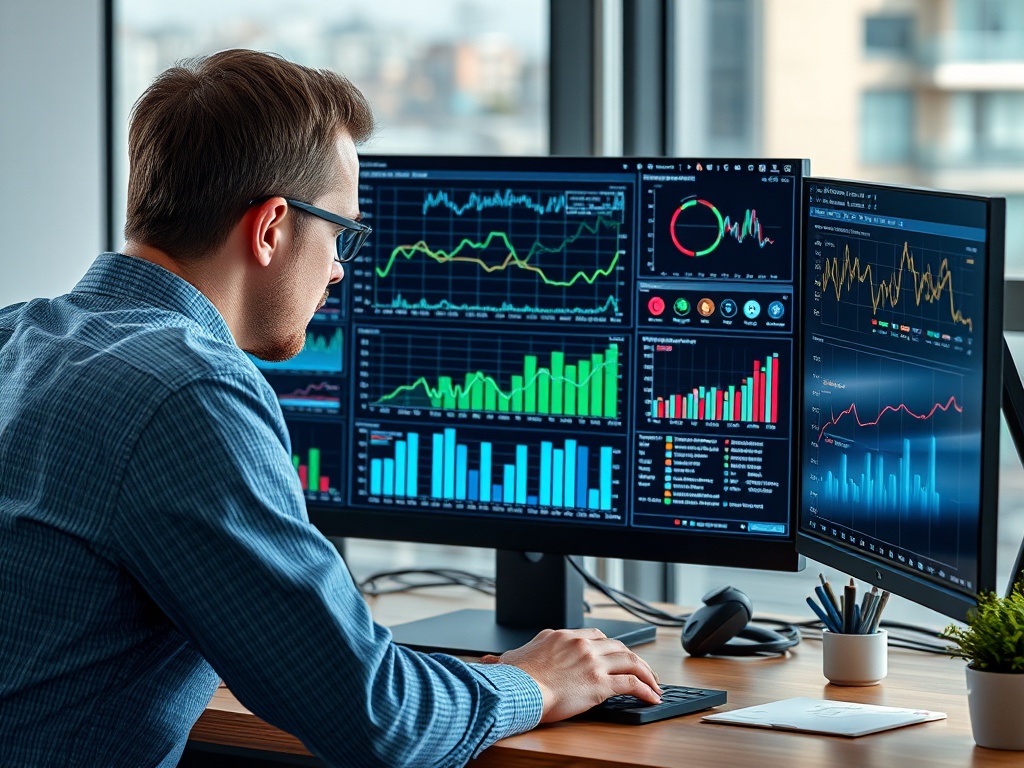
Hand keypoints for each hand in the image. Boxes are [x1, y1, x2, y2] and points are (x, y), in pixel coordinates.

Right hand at [479, 628, 661, 722]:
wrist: (517, 689)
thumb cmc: (512, 678)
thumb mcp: (507, 661)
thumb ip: (503, 659)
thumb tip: (486, 661)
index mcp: (560, 636)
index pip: (593, 635)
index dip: (608, 645)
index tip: (615, 654)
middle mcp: (579, 644)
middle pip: (616, 645)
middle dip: (633, 657)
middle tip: (642, 669)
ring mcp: (591, 662)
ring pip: (630, 660)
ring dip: (646, 672)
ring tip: (654, 684)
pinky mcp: (599, 683)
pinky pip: (631, 683)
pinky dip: (645, 690)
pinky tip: (652, 698)